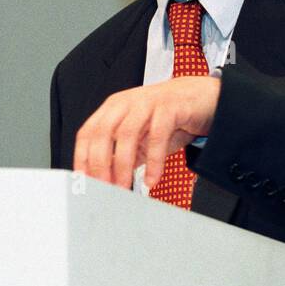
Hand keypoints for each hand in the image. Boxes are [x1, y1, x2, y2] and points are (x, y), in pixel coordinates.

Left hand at [73, 76, 220, 189]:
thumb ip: (123, 155)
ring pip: (126, 134)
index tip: (83, 181)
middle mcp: (126, 103)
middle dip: (99, 163)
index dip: (82, 158)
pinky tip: (151, 178)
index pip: (87, 133)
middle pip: (102, 132)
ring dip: (122, 165)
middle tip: (103, 188)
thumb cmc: (168, 117)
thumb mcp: (140, 137)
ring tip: (124, 187)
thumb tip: (106, 179)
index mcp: (113, 109)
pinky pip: (157, 136)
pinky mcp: (169, 107)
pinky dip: (153, 161)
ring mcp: (146, 103)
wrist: (203, 97)